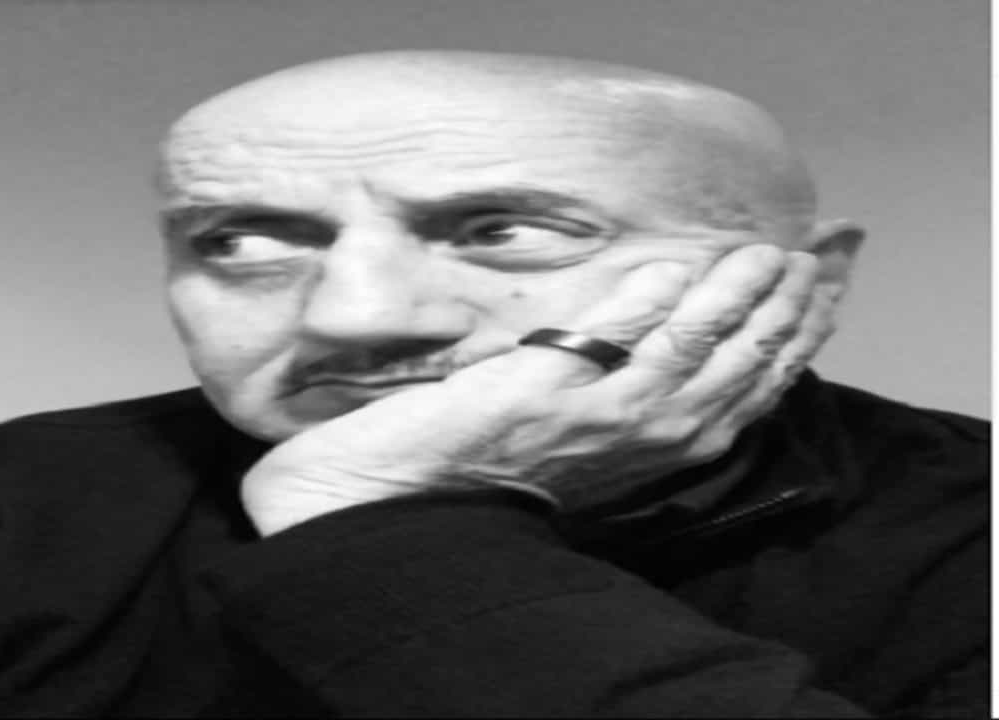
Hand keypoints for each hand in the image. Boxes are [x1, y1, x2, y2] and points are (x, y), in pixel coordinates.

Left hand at [242, 245, 837, 535]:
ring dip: (735, 296)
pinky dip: (649, 302)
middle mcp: (651, 434)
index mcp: (665, 443)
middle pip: (741, 364)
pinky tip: (675, 267)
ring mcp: (605, 413)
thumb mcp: (585, 421)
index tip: (822, 286)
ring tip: (764, 253)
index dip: (795, 334)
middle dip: (782, 309)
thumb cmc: (490, 459)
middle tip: (810, 257)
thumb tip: (667, 315)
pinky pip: (617, 336)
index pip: (753, 384)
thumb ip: (629, 376)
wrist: (404, 493)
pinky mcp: (553, 388)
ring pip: (694, 345)